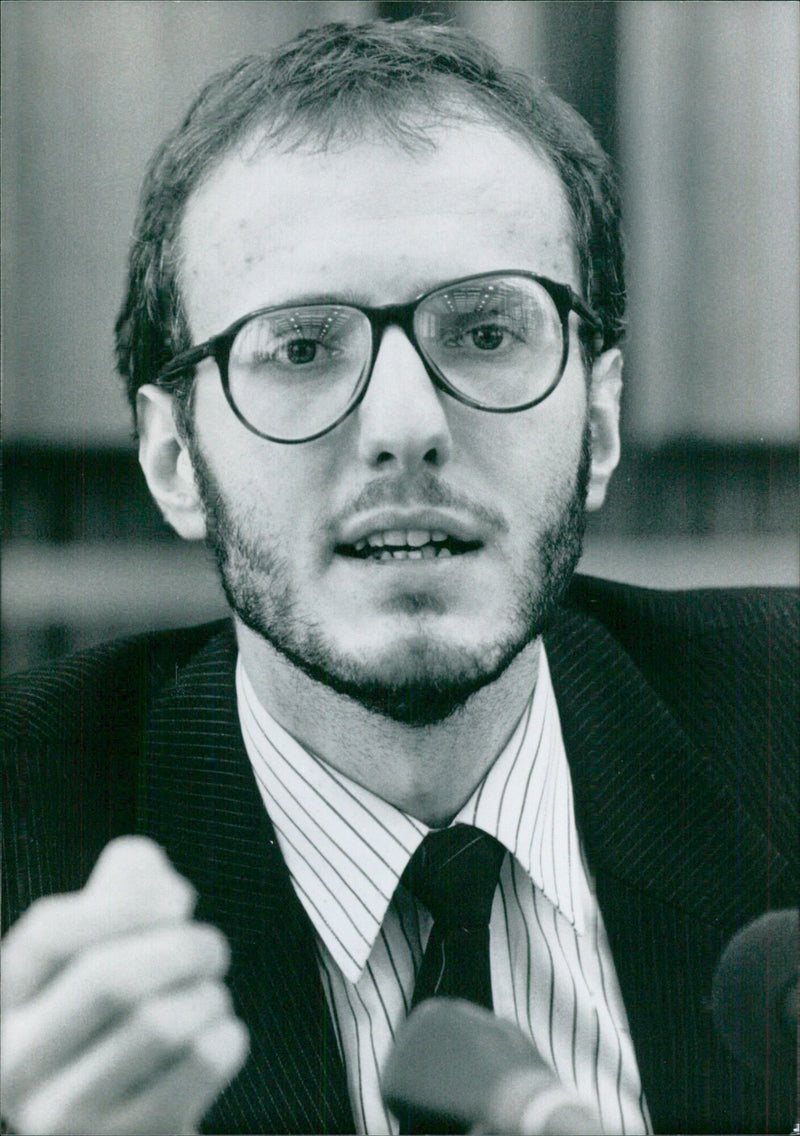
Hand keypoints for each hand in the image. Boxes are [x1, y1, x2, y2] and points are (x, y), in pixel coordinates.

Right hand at [1, 837, 248, 1134]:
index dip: (126, 900)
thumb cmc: (118, 1018)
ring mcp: (66, 1116)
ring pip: (164, 1022)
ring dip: (209, 995)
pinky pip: (201, 1063)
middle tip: (210, 947)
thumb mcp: (105, 944)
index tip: (174, 899)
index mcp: (6, 1000)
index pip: (50, 931)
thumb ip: (125, 885)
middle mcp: (18, 1064)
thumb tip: (146, 872)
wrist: (128, 1120)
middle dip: (185, 946)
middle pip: (111, 979)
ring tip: (206, 998)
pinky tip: (211, 1039)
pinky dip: (227, 1036)